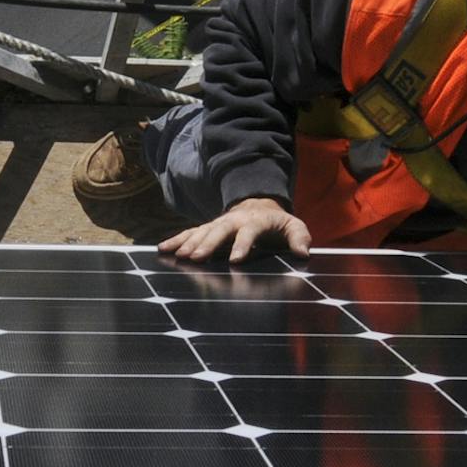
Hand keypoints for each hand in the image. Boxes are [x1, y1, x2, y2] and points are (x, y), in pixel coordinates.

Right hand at [158, 196, 310, 263]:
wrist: (259, 206)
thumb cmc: (277, 223)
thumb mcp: (294, 226)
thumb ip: (299, 238)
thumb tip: (304, 253)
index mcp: (256, 220)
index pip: (249, 232)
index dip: (242, 245)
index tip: (235, 260)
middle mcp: (234, 220)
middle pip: (219, 231)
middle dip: (207, 244)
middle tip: (196, 258)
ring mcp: (218, 223)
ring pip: (201, 231)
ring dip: (188, 243)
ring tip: (176, 255)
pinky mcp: (207, 228)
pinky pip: (190, 233)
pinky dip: (176, 240)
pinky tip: (162, 249)